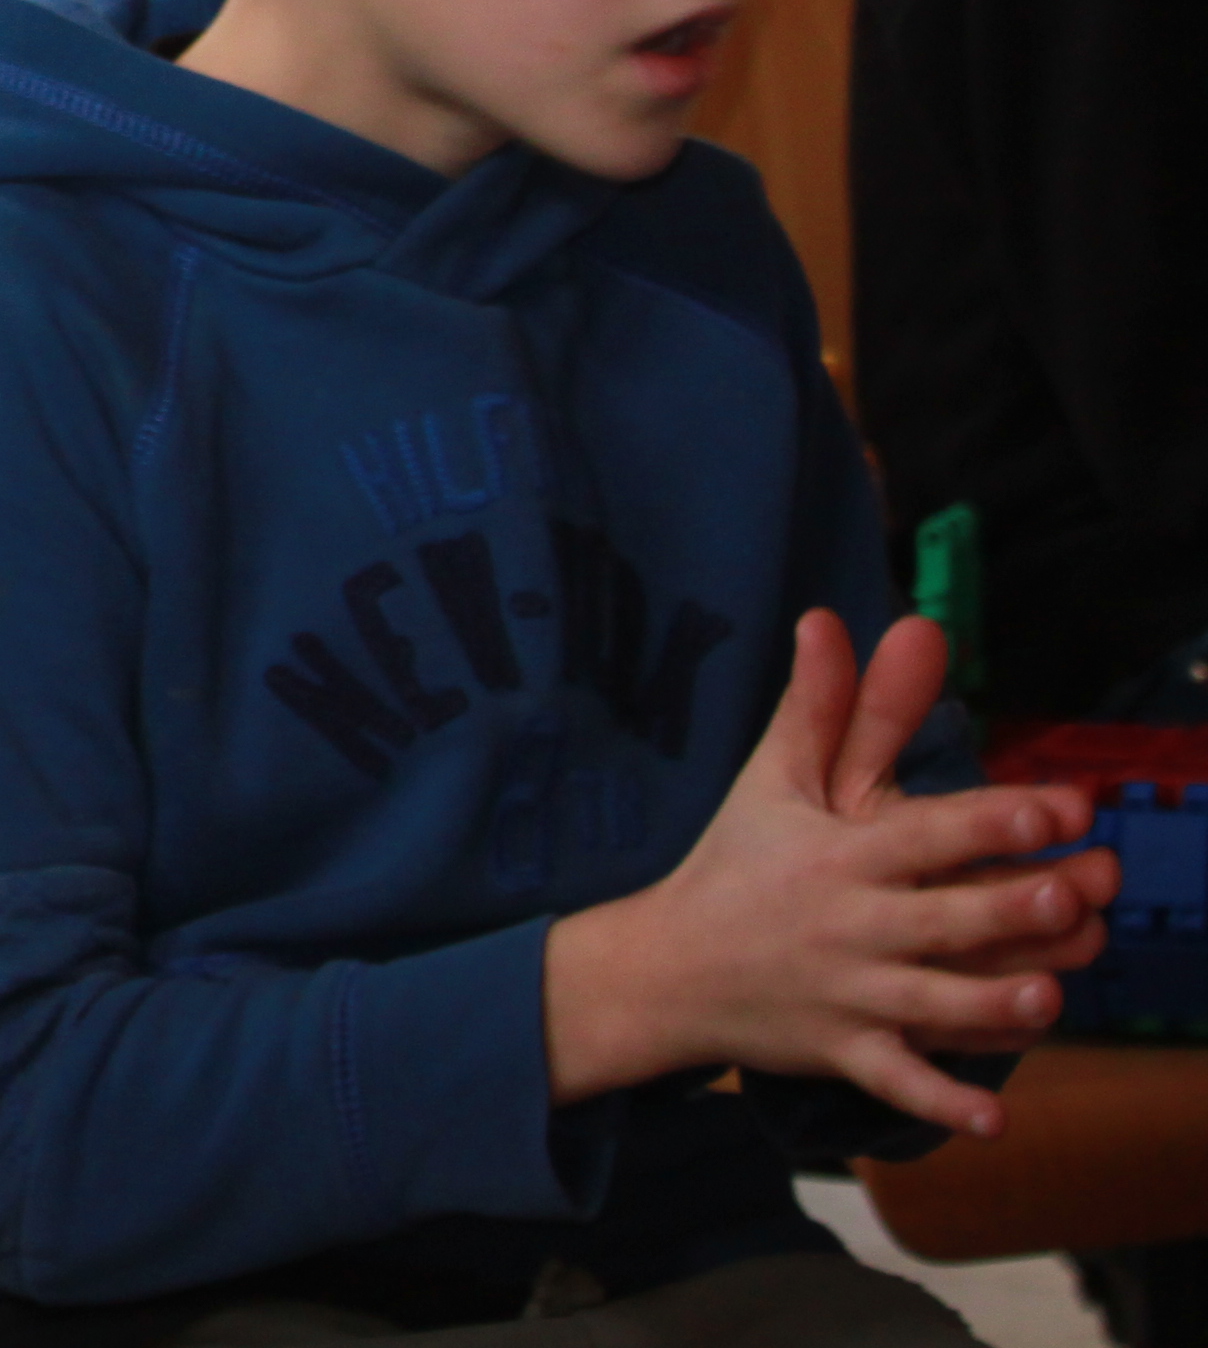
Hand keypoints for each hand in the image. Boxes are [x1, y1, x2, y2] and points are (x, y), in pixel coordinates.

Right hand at [543, 611, 1119, 1134]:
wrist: (667, 967)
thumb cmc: (736, 862)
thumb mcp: (771, 781)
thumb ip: (820, 705)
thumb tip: (829, 618)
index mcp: (840, 857)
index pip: (926, 833)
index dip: (992, 817)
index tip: (1059, 804)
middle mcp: (848, 926)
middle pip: (940, 919)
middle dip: (1002, 909)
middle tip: (1067, 892)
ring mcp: (847, 995)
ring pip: (931, 1005)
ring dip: (989, 1007)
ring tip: (1047, 996)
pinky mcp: (844, 1052)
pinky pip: (897, 1083)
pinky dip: (941, 1104)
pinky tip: (995, 1117)